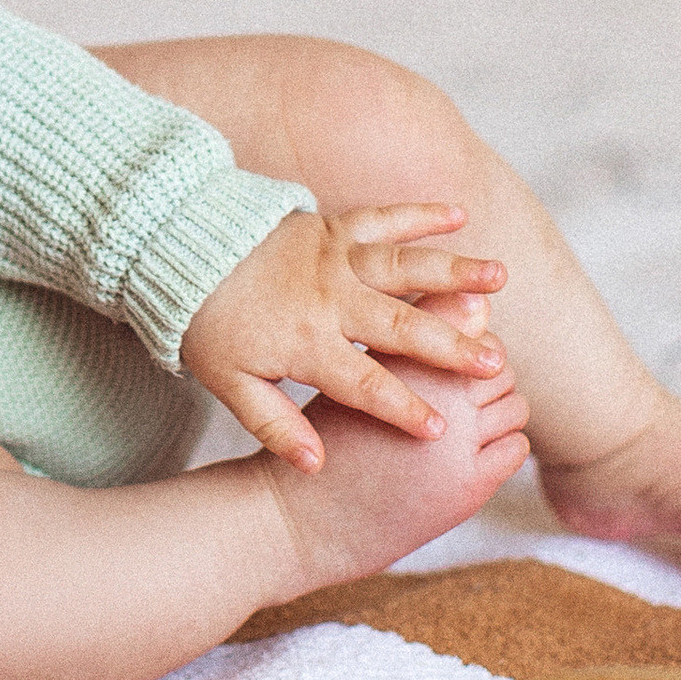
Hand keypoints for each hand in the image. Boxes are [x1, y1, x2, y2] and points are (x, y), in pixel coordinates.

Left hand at [181, 202, 512, 471]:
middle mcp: (330, 298)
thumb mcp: (229, 384)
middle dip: (450, 345)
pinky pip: (383, 217)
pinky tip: (460, 213)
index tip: (441, 432)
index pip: (363, 384)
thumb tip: (316, 466)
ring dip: (454, 270)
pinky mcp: (333, 226)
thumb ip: (274, 426)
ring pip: (404, 265)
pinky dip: (420, 213)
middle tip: (495, 363)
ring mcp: (335, 257)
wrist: (180, 250)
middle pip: (400, 325)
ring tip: (500, 277)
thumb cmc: (208, 323)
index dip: (401, 409)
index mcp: (306, 343)